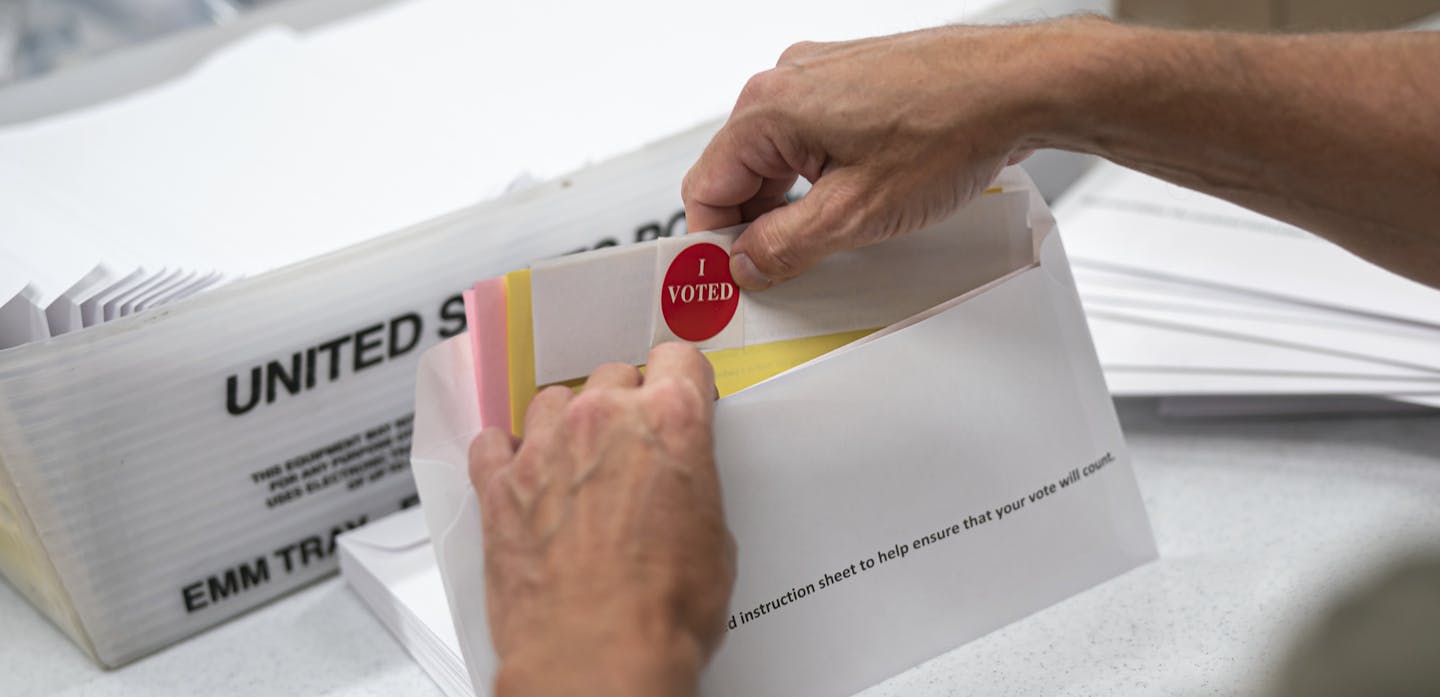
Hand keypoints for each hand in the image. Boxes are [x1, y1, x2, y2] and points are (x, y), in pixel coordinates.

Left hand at [469, 343, 735, 696]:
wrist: (597, 656)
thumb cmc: (659, 610)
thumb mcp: (715, 540)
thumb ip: (692, 488)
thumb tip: (681, 494)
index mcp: (670, 422)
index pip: (679, 359)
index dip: (683, 380)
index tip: (680, 391)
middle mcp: (603, 420)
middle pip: (613, 376)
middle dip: (625, 406)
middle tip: (632, 446)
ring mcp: (545, 447)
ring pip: (553, 400)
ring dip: (567, 424)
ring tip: (577, 463)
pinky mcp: (498, 485)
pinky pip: (492, 442)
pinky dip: (507, 454)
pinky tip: (523, 475)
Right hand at [682, 18, 1100, 289]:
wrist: (1019, 88)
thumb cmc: (952, 127)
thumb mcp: (855, 214)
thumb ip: (784, 246)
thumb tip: (747, 263)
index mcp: (769, 107)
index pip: (705, 187)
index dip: (714, 244)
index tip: (729, 279)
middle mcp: (787, 81)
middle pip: (740, 172)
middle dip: (757, 225)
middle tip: (782, 270)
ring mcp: (821, 77)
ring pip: (779, 158)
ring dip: (793, 204)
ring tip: (834, 236)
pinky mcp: (853, 82)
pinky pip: (814, 139)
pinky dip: (823, 177)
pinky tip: (856, 202)